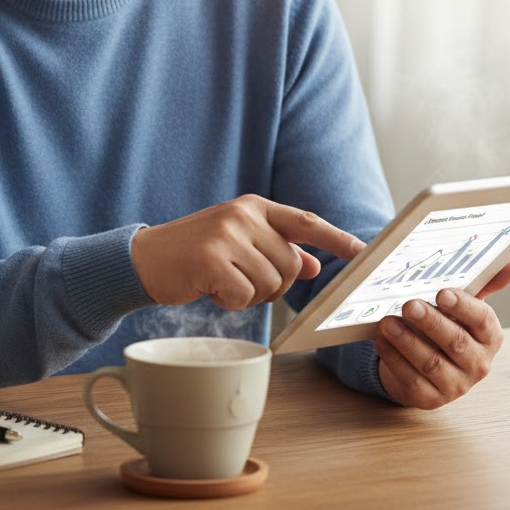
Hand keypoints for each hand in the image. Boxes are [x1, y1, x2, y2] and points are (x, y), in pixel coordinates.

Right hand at [130, 194, 366, 310]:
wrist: (146, 257)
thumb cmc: (196, 252)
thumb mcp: (238, 242)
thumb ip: (275, 248)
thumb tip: (312, 262)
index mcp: (253, 207)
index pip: (305, 222)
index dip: (336, 238)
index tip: (363, 252)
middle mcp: (242, 215)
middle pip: (290, 265)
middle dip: (274, 285)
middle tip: (243, 281)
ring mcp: (226, 235)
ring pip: (270, 284)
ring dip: (250, 295)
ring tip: (223, 282)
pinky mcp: (211, 259)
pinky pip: (245, 296)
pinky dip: (232, 302)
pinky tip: (212, 291)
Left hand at [374, 257, 509, 408]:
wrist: (423, 360)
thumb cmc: (444, 321)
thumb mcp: (460, 301)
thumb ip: (481, 280)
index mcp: (489, 335)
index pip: (482, 320)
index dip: (463, 306)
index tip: (442, 292)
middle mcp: (478, 362)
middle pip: (456, 343)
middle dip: (431, 322)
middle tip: (408, 305)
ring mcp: (456, 384)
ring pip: (432, 363)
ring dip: (407, 341)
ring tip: (387, 322)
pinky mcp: (431, 398)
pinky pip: (412, 381)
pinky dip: (395, 360)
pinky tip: (382, 342)